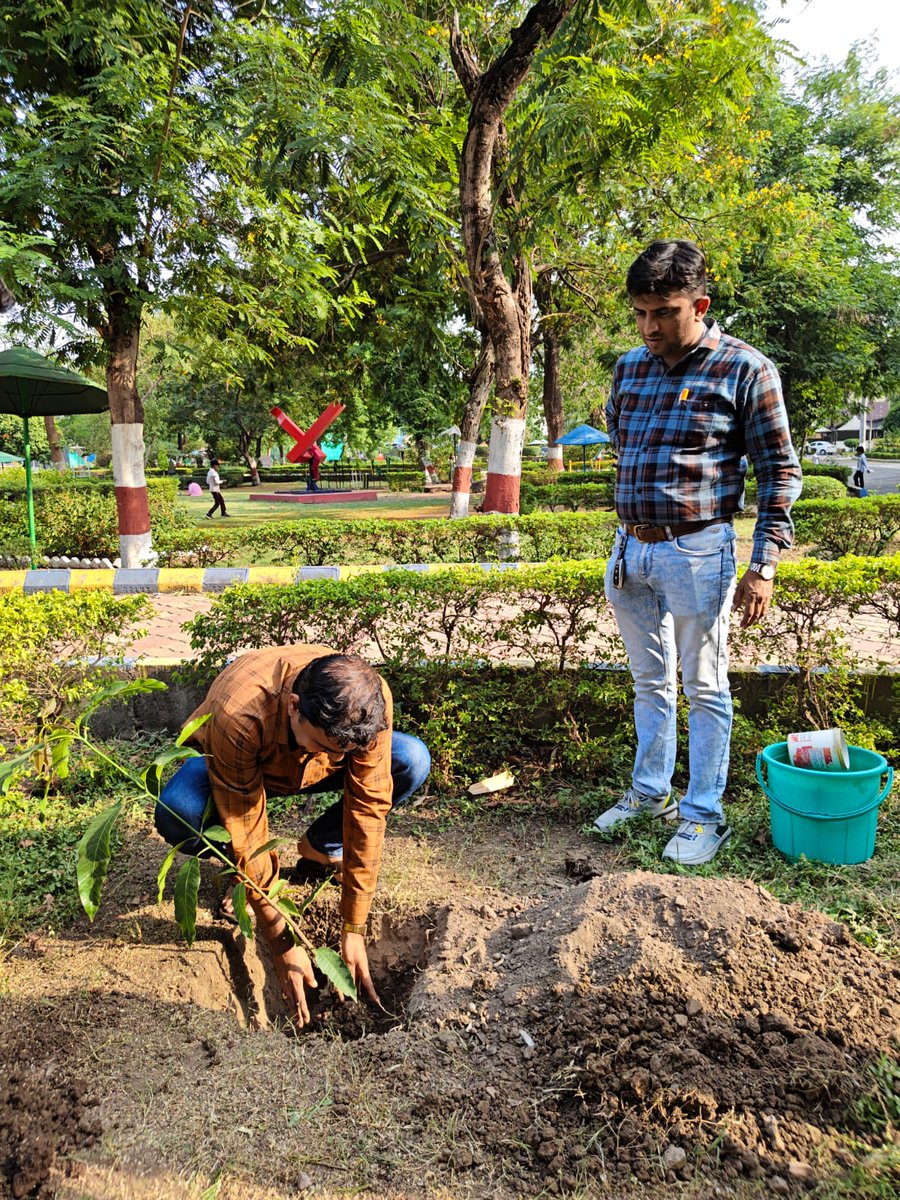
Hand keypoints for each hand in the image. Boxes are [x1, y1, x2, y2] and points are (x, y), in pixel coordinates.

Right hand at [251, 893, 317, 1025]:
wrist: (280, 946)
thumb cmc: (296, 954)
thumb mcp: (306, 965)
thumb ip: (310, 977)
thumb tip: (314, 986)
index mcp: (296, 983)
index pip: (301, 1001)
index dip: (304, 1012)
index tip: (306, 1021)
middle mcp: (288, 985)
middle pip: (294, 1004)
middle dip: (297, 1015)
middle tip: (300, 1025)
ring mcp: (283, 982)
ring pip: (289, 999)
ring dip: (293, 1008)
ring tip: (296, 1016)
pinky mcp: (281, 978)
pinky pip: (286, 992)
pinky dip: (289, 999)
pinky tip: (290, 1001)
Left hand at [340, 930, 379, 1005]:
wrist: (351, 931)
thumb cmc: (351, 944)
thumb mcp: (349, 960)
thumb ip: (349, 973)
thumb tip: (350, 985)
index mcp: (363, 968)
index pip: (368, 984)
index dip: (372, 993)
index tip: (377, 1002)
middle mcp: (360, 968)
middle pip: (360, 984)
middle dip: (359, 993)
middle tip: (357, 1003)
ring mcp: (355, 964)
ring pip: (353, 979)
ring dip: (350, 987)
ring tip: (346, 998)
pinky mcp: (349, 961)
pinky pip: (347, 974)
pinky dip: (345, 979)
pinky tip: (342, 983)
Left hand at [732, 570, 773, 627]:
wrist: (762, 569)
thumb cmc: (749, 577)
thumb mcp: (740, 586)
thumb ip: (736, 599)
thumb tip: (733, 609)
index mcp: (751, 597)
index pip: (748, 613)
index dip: (745, 621)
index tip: (741, 625)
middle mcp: (759, 599)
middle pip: (755, 615)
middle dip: (750, 622)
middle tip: (745, 626)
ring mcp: (765, 598)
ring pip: (762, 613)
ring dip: (756, 619)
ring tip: (750, 621)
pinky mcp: (769, 596)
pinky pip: (766, 608)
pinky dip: (762, 613)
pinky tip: (758, 614)